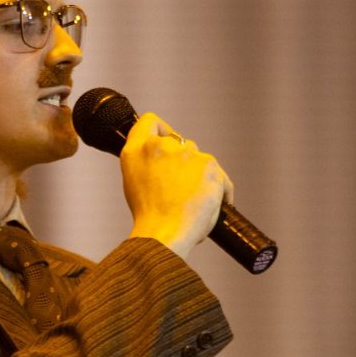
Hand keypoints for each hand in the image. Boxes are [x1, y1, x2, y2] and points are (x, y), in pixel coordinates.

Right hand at [121, 113, 233, 259]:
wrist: (163, 233)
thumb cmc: (149, 217)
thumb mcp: (135, 183)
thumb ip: (148, 164)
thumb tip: (168, 162)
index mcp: (136, 151)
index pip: (150, 122)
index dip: (162, 129)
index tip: (168, 141)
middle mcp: (160, 146)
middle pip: (181, 144)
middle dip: (184, 163)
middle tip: (181, 189)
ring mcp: (186, 153)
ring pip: (201, 161)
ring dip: (201, 177)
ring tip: (193, 203)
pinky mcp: (209, 164)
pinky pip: (221, 177)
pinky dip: (220, 191)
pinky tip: (211, 206)